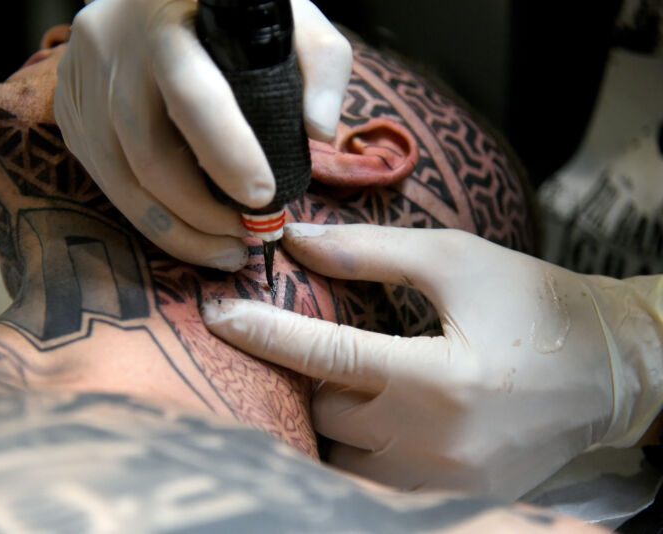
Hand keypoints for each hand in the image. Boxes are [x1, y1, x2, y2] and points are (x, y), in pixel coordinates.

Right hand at [54, 0, 351, 270]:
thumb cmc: (231, 8)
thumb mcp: (286, 12)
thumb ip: (320, 62)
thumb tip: (319, 132)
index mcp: (164, 15)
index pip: (192, 96)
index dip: (227, 155)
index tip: (264, 200)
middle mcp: (110, 45)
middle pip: (148, 154)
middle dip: (201, 214)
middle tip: (246, 241)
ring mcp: (81, 79)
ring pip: (118, 179)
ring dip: (173, 230)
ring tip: (220, 250)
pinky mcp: (69, 108)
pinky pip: (104, 176)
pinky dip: (146, 212)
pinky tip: (183, 225)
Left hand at [201, 223, 662, 498]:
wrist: (613, 370)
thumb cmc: (537, 305)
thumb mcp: (457, 261)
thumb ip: (371, 253)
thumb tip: (298, 242)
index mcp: (437, 381)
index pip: (324, 356)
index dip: (262, 331)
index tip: (217, 313)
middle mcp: (433, 446)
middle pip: (323, 412)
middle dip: (302, 374)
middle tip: (296, 339)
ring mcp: (442, 485)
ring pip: (339, 457)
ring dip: (324, 417)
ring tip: (334, 378)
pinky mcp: (454, 502)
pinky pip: (371, 483)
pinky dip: (355, 449)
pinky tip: (364, 415)